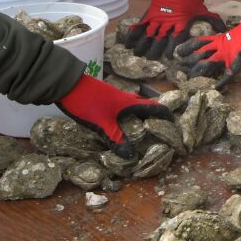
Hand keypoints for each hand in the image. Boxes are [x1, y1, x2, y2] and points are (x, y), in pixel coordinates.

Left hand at [57, 75, 174, 157]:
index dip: (164, 114)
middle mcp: (124, 97)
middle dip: (152, 115)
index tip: (173, 122)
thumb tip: (131, 155)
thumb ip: (116, 139)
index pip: (153, 107)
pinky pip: (121, 105)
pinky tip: (118, 122)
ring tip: (139, 127)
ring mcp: (113, 96)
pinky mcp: (104, 97)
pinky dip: (125, 113)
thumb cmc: (88, 103)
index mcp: (129, 103)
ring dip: (137, 114)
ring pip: (131, 104)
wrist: (66, 85)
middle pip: (144, 104)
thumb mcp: (102, 124)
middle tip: (156, 128)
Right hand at [122, 0, 225, 58]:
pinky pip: (140, 25)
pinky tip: (128, 43)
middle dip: (154, 50)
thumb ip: (212, 20)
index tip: (168, 57)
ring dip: (143, 45)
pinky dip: (133, 33)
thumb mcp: (202, 9)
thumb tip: (224, 29)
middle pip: (160, 39)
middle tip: (150, 59)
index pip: (175, 39)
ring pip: (148, 34)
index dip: (171, 49)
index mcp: (181, 23)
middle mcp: (167, 22)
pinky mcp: (150, 13)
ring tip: (138, 54)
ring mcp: (157, 18)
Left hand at [175, 1, 240, 86]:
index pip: (200, 42)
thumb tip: (233, 38)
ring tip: (189, 79)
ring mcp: (228, 54)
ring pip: (208, 63)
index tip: (178, 52)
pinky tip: (216, 88)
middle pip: (199, 54)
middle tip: (178, 69)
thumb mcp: (240, 33)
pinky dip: (222, 82)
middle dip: (188, 61)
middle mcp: (221, 46)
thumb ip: (233, 39)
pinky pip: (227, 74)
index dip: (188, 47)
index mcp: (221, 39)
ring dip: (198, 71)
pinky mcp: (237, 61)